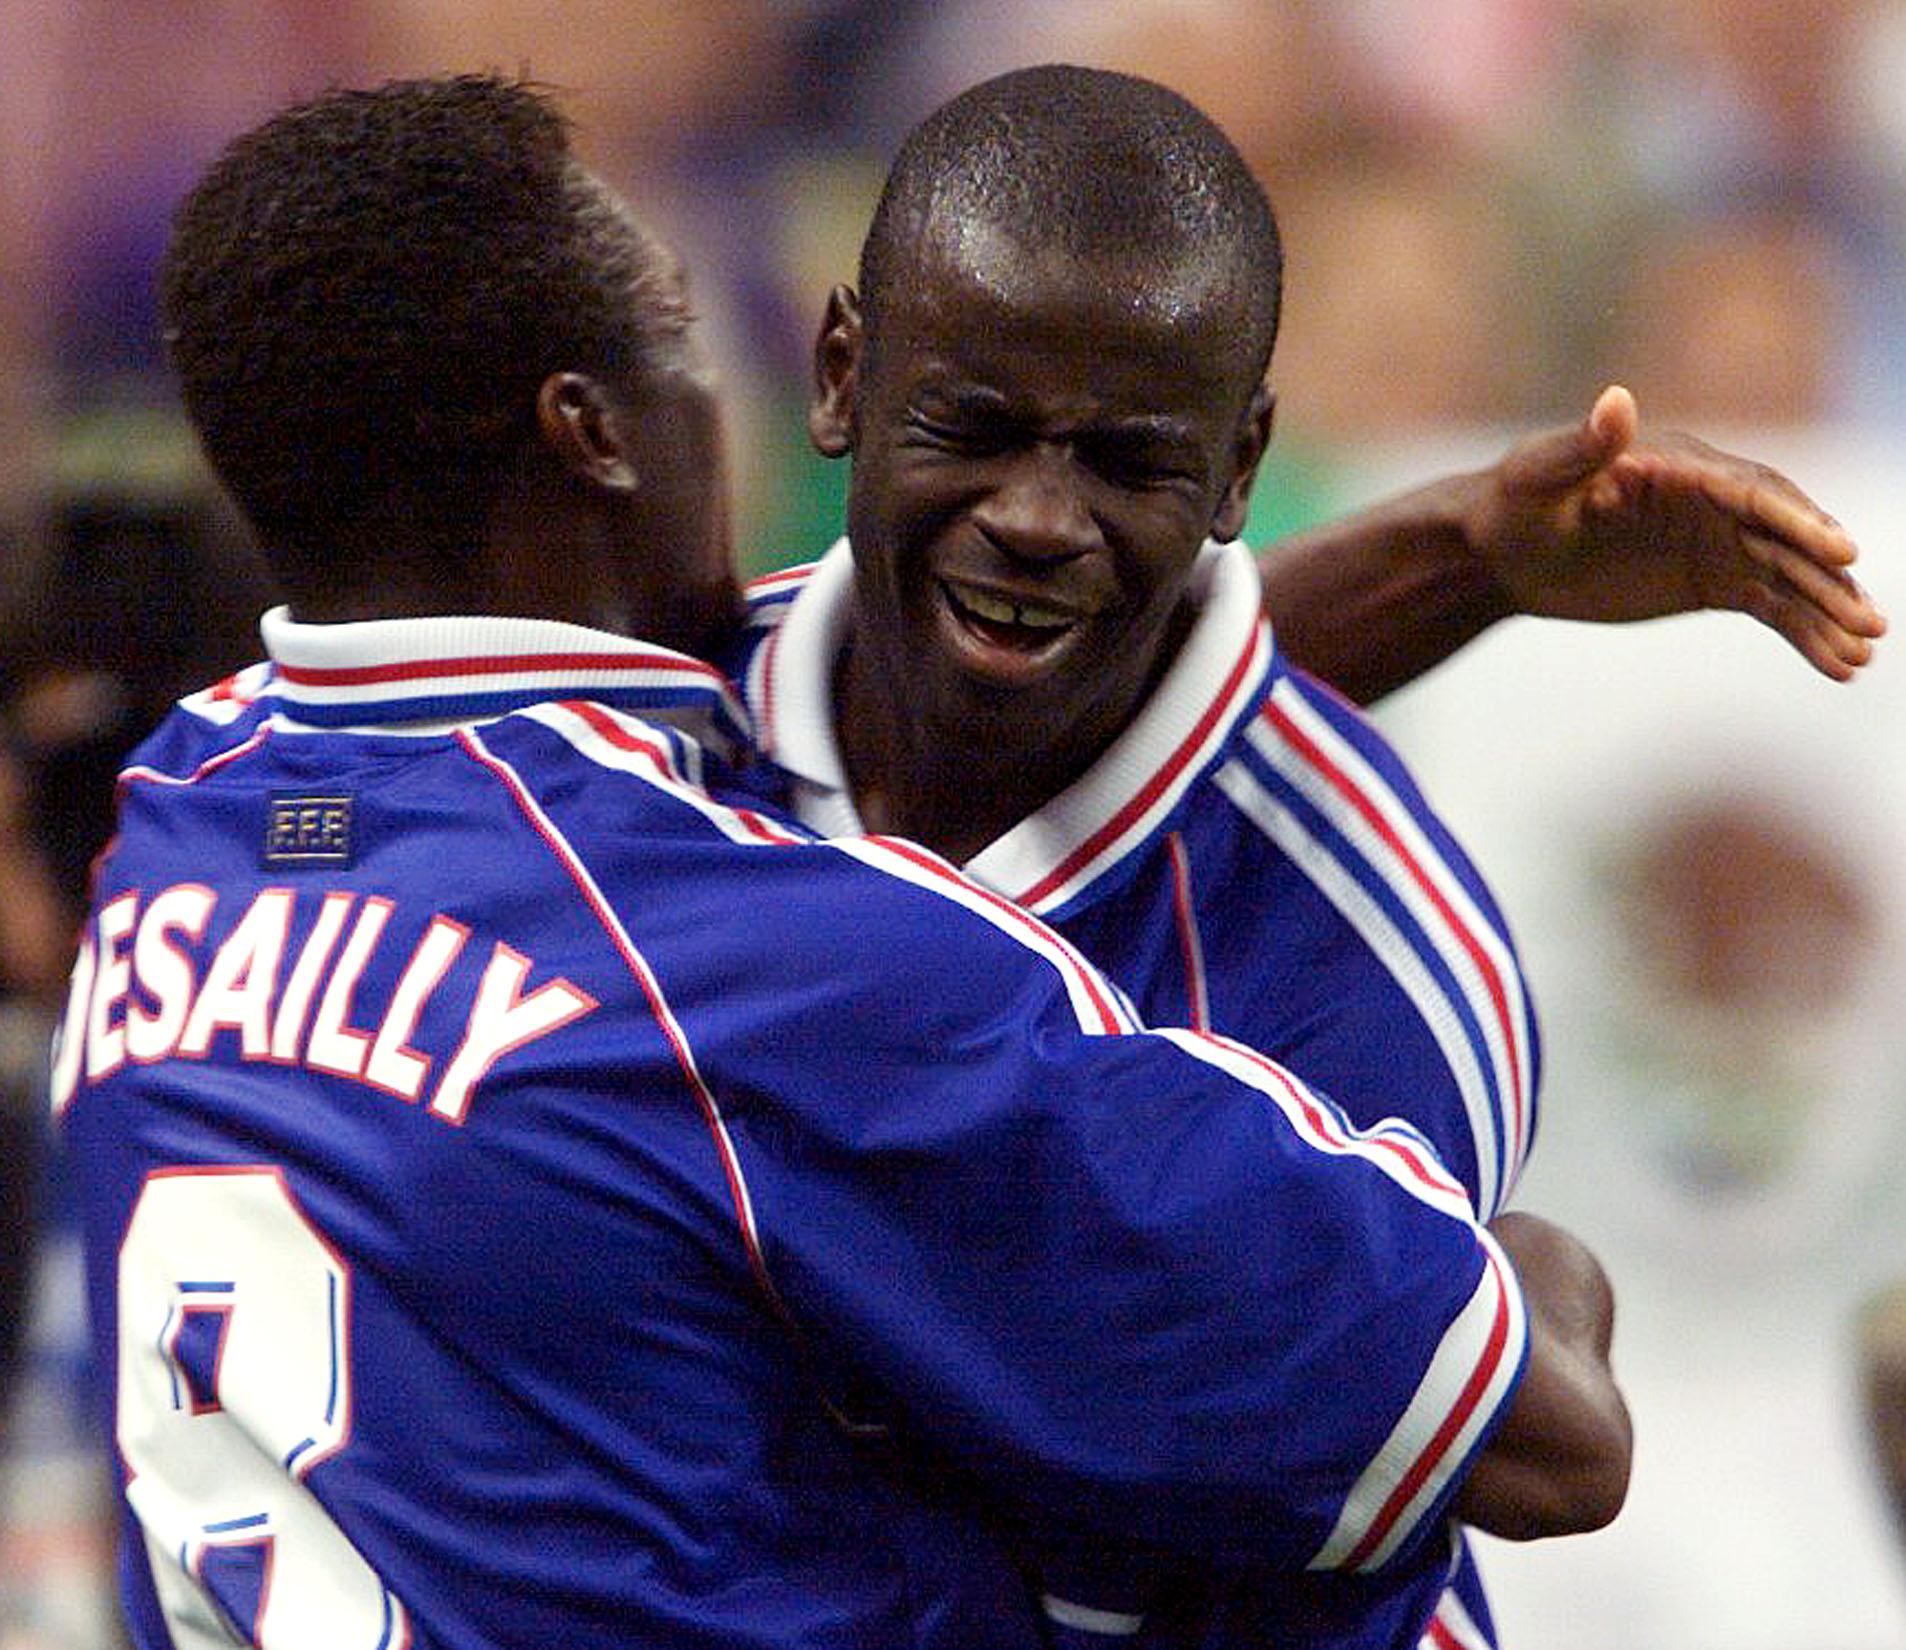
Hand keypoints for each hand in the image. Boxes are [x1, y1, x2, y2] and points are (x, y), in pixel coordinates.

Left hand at [1463, 386, 1886, 680]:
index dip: (1798, 521)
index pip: (1752, 493)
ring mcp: (1720, 541)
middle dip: (1829, 578)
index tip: (1840, 552)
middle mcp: (1714, 499)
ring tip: (1864, 651)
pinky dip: (1803, 633)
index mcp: (1681, 466)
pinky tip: (1837, 665)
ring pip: (1788, 576)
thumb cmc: (1513, 505)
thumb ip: (1580, 447)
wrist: (1500, 552)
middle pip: (1786, 537)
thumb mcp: (1536, 477)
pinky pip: (1772, 606)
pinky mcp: (1715, 580)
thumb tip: (1616, 400)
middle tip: (1869, 620)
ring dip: (1828, 612)